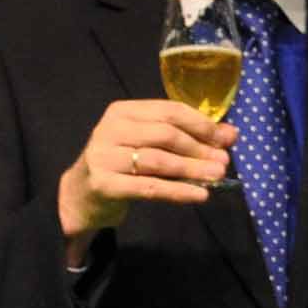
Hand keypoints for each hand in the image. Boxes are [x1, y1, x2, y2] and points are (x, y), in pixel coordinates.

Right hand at [55, 99, 230, 253]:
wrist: (78, 197)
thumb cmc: (119, 167)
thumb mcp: (145, 144)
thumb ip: (181, 137)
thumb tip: (229, 135)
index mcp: (123, 111)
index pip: (169, 110)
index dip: (202, 124)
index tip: (227, 138)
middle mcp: (111, 129)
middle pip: (165, 134)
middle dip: (199, 148)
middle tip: (224, 162)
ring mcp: (105, 157)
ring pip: (159, 161)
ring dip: (192, 169)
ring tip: (217, 176)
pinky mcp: (104, 184)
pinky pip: (149, 188)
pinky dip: (177, 191)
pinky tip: (199, 195)